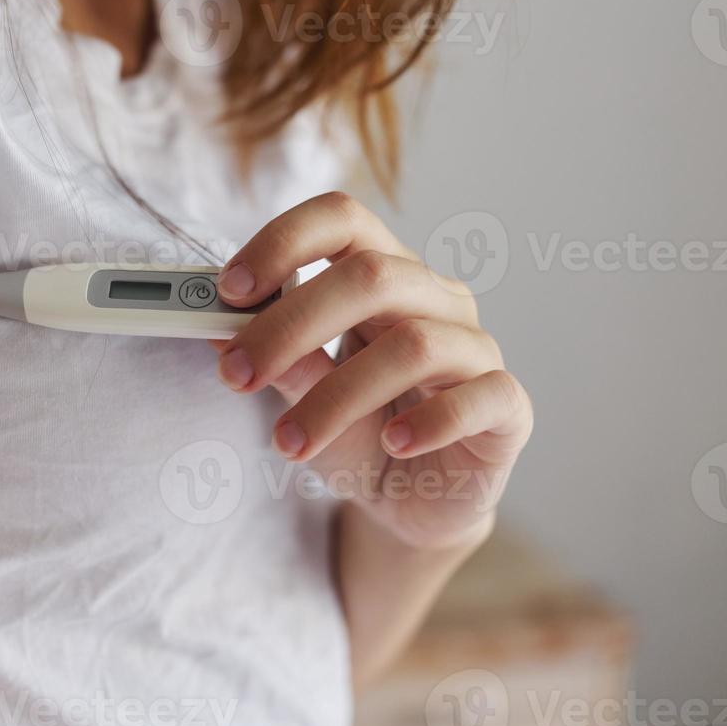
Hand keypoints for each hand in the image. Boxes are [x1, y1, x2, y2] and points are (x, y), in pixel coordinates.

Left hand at [213, 192, 532, 550]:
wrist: (413, 505)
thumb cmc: (359, 435)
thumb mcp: (304, 400)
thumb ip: (277, 362)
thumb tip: (217, 332)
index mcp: (385, 275)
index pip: (344, 220)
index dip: (285, 241)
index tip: (230, 290)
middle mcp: (436, 300)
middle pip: (372, 276)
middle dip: (292, 324)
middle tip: (236, 374)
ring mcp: (478, 351)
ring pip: (416, 344)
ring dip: (338, 395)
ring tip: (288, 441)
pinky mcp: (509, 408)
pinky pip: (481, 397)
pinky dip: (432, 421)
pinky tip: (393, 445)